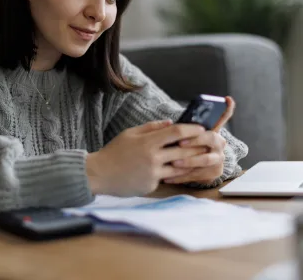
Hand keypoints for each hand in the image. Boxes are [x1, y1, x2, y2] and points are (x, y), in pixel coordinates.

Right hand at [86, 120, 207, 196]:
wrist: (100, 174)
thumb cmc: (114, 151)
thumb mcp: (130, 134)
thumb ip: (150, 127)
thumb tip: (170, 123)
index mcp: (147, 142)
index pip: (176, 132)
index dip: (191, 128)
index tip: (201, 127)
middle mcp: (153, 157)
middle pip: (184, 150)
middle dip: (198, 146)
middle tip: (209, 143)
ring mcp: (153, 173)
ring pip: (180, 167)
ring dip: (192, 162)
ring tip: (201, 157)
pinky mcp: (151, 185)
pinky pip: (167, 177)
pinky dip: (174, 172)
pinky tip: (181, 169)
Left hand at [164, 96, 235, 184]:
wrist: (186, 167)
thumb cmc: (179, 146)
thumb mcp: (178, 135)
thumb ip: (176, 129)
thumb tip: (168, 123)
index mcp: (211, 130)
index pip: (223, 116)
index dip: (227, 108)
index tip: (227, 99)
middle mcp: (219, 143)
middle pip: (212, 138)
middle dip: (196, 140)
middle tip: (180, 143)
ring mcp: (218, 158)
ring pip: (206, 159)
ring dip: (189, 161)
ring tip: (174, 162)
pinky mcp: (214, 172)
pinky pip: (199, 174)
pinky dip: (182, 176)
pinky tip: (169, 177)